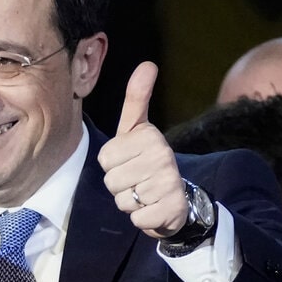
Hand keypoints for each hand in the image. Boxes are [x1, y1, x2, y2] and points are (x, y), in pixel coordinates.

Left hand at [97, 62, 187, 238]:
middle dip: (119, 185)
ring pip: (122, 200)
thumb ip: (137, 98)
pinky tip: (154, 208)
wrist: (177, 198)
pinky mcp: (171, 210)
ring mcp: (169, 184)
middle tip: (138, 179)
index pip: (105, 158)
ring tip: (146, 193)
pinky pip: (136, 218)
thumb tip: (148, 64)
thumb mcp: (137, 128)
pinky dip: (141, 218)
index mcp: (149, 136)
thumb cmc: (147, 159)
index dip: (112, 164)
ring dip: (130, 202)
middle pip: (111, 181)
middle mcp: (163, 156)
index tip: (130, 160)